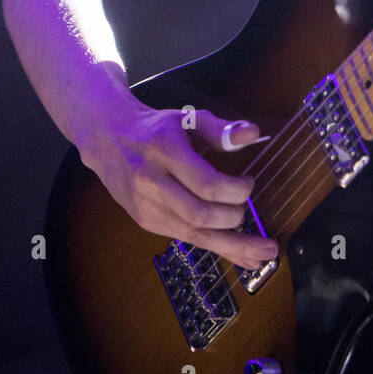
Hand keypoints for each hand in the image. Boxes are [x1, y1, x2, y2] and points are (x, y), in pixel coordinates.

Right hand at [81, 99, 278, 268]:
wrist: (108, 141)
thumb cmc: (155, 129)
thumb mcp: (187, 119)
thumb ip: (221, 129)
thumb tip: (253, 134)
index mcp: (164, 152)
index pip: (205, 184)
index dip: (235, 190)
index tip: (249, 182)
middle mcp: (152, 183)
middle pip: (200, 214)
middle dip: (233, 217)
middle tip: (247, 208)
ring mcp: (147, 207)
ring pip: (194, 234)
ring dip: (232, 246)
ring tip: (264, 253)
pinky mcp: (147, 222)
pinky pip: (186, 239)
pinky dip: (216, 247)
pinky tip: (240, 254)